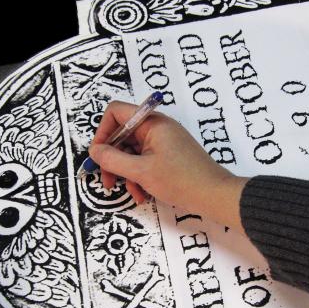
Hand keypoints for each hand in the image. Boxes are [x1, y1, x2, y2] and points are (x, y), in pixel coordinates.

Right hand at [89, 101, 247, 233]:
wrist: (214, 195)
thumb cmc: (181, 180)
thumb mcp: (141, 171)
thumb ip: (113, 159)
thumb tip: (94, 151)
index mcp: (152, 123)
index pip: (116, 112)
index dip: (102, 132)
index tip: (98, 155)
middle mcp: (158, 128)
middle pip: (122, 135)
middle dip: (112, 159)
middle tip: (108, 181)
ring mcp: (164, 142)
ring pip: (133, 152)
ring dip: (127, 173)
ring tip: (132, 193)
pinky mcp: (170, 156)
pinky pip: (146, 161)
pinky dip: (140, 177)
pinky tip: (143, 195)